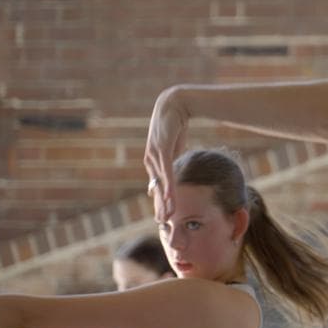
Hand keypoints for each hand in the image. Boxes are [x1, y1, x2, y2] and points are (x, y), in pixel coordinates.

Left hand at [143, 87, 189, 221]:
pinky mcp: (162, 150)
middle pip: (157, 188)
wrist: (176, 104)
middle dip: (160, 206)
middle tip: (162, 223)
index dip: (161, 201)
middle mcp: (151, 160)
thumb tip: (168, 173)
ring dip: (165, 200)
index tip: (164, 216)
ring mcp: (154, 155)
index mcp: (154, 161)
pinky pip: (166, 173)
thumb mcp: (174, 147)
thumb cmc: (175, 124)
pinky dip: (168, 186)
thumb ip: (171, 161)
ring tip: (168, 216)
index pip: (158, 186)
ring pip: (161, 183)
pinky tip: (171, 197)